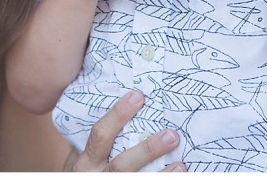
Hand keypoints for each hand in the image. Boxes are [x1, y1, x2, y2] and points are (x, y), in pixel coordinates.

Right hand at [63, 90, 185, 171]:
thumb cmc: (87, 171)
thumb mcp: (85, 156)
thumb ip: (100, 138)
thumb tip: (126, 99)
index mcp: (86, 160)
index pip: (100, 134)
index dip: (117, 115)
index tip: (138, 96)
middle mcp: (96, 176)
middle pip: (122, 165)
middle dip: (147, 150)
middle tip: (171, 135)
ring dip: (161, 175)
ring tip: (181, 165)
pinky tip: (180, 174)